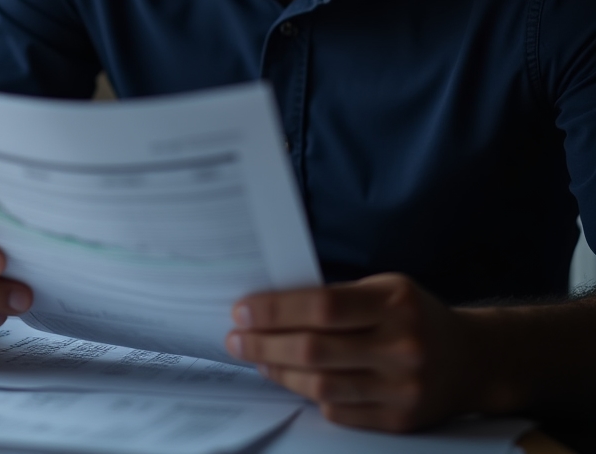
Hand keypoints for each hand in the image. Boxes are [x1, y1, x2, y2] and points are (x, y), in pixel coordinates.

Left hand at [227, 273, 469, 431]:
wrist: (474, 360)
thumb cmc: (415, 314)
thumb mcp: (385, 288)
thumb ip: (339, 297)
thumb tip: (273, 306)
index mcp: (394, 303)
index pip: (323, 306)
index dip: (276, 310)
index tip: (241, 310)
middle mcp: (401, 347)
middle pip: (316, 350)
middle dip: (265, 344)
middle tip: (235, 338)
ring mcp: (403, 389)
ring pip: (322, 385)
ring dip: (279, 372)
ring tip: (255, 358)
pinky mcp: (401, 421)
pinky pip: (341, 411)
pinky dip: (309, 395)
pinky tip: (288, 379)